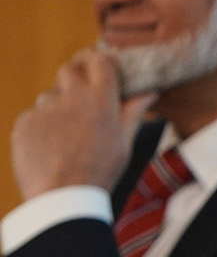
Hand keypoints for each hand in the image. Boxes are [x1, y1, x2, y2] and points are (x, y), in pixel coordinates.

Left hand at [10, 50, 156, 200]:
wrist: (63, 196)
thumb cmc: (100, 171)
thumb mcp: (125, 142)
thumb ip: (134, 111)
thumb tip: (150, 90)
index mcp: (100, 100)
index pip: (100, 60)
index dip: (100, 60)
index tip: (102, 66)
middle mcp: (71, 97)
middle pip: (70, 68)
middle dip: (77, 75)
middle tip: (84, 95)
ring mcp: (44, 109)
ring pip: (51, 95)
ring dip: (60, 106)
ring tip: (69, 135)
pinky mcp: (25, 122)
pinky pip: (35, 116)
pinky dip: (43, 126)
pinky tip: (52, 147)